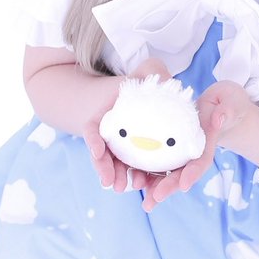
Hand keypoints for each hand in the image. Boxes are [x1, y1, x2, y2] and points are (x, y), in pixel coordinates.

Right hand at [82, 57, 171, 192]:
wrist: (151, 95)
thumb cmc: (148, 82)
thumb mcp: (148, 71)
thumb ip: (153, 71)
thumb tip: (165, 80)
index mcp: (107, 113)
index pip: (93, 127)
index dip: (93, 139)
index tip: (97, 150)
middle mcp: (111, 132)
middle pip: (101, 152)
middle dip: (103, 167)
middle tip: (108, 181)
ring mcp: (121, 145)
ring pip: (114, 164)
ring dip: (117, 177)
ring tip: (121, 187)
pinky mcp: (136, 155)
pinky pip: (134, 168)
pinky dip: (136, 178)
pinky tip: (144, 187)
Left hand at [139, 81, 252, 211]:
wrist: (220, 105)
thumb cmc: (227, 102)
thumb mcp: (230, 101)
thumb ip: (226, 110)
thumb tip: (218, 119)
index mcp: (208, 142)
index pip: (201, 161)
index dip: (193, 173)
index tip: (184, 185)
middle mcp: (193, 152)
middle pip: (181, 174)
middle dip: (168, 188)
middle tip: (152, 201)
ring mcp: (181, 152)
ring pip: (168, 173)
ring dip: (155, 188)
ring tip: (145, 204)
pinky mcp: (170, 148)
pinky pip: (157, 162)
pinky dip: (146, 173)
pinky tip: (134, 181)